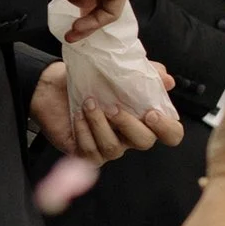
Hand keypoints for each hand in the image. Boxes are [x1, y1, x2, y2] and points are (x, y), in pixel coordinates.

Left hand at [30, 60, 184, 158]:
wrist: (54, 86)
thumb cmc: (89, 80)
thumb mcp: (118, 70)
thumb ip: (146, 73)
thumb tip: (168, 80)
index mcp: (144, 118)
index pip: (171, 134)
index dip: (166, 128)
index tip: (150, 113)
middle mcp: (130, 136)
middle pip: (144, 142)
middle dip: (128, 125)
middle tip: (112, 107)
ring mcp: (109, 147)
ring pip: (113, 148)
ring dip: (99, 125)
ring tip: (88, 104)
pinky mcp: (87, 154)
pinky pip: (90, 153)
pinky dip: (83, 133)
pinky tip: (77, 116)